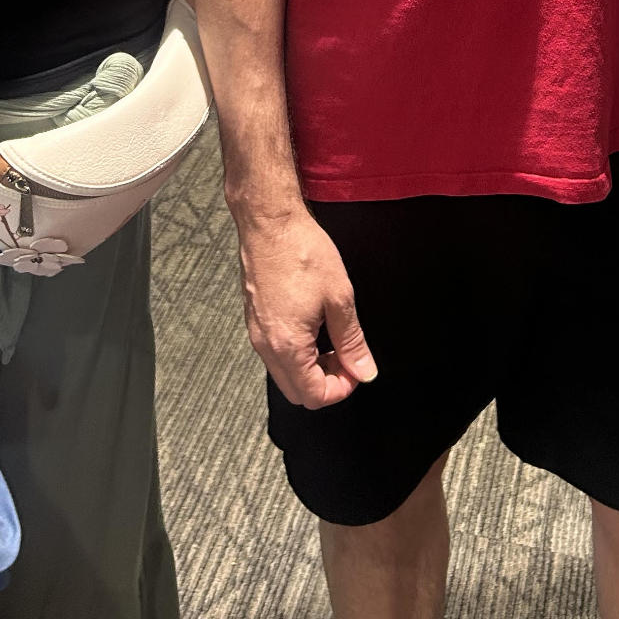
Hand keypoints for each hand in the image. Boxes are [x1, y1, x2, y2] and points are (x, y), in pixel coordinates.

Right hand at [237, 208, 377, 408]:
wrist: (270, 222)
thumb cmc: (301, 251)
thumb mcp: (339, 297)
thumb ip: (352, 340)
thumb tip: (364, 369)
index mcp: (287, 345)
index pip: (314, 396)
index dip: (342, 389)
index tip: (356, 368)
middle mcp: (266, 344)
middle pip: (296, 391)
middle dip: (326, 382)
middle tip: (346, 357)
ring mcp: (256, 332)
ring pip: (285, 373)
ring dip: (311, 368)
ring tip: (332, 339)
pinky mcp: (254, 318)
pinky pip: (275, 352)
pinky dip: (296, 352)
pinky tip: (313, 326)